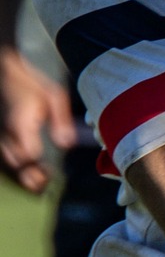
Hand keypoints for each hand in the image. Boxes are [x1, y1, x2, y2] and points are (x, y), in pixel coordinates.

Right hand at [0, 46, 75, 193]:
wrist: (2, 70)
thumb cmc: (30, 82)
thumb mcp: (53, 95)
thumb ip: (61, 121)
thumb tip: (66, 145)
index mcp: (22, 121)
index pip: (29, 154)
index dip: (38, 169)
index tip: (50, 175)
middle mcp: (6, 130)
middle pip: (16, 164)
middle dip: (28, 179)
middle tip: (43, 186)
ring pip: (6, 162)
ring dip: (19, 176)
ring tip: (36, 184)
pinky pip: (3, 156)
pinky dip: (12, 166)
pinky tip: (24, 171)